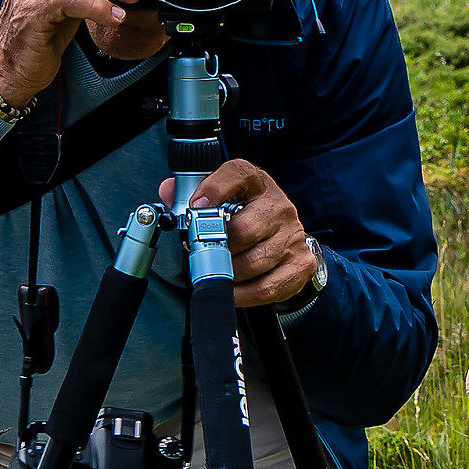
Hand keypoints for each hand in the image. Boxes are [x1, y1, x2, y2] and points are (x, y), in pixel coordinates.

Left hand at [163, 159, 318, 308]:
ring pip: (253, 262)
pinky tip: (232, 291)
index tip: (195, 206)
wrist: (285, 236)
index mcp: (256, 183)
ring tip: (217, 272)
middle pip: (243, 230)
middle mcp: (279, 206)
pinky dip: (243, 294)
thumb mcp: (224, 198)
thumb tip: (168, 192)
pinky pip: (267, 287)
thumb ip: (193, 193)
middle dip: (217, 248)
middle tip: (201, 255)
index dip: (214, 189)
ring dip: (228, 273)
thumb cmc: (247, 216)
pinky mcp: (301, 264)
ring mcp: (293, 236)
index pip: (237, 174)